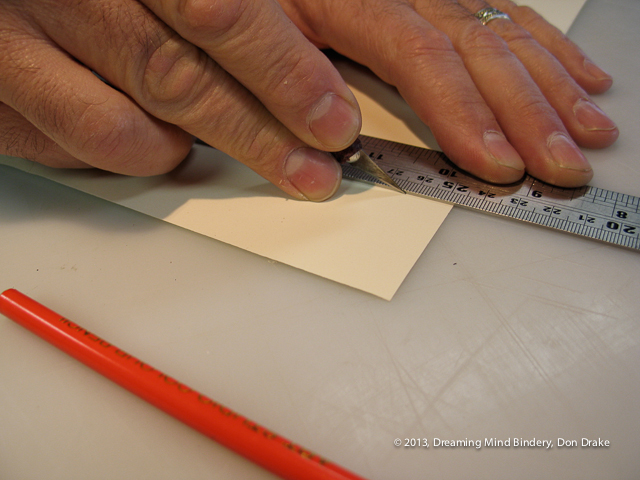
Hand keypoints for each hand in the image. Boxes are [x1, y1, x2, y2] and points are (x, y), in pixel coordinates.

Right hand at [0, 0, 361, 200]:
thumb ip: (232, 7)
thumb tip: (309, 63)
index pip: (221, 11)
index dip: (286, 73)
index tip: (332, 120)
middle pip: (179, 79)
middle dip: (258, 137)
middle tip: (309, 170)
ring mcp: (13, 45)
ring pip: (122, 131)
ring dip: (180, 150)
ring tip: (201, 142)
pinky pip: (70, 150)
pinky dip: (121, 155)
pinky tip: (144, 136)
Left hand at [280, 0, 618, 187]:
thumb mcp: (236, 33)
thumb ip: (280, 88)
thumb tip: (330, 143)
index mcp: (349, 0)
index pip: (420, 57)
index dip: (464, 112)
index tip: (496, 162)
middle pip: (476, 47)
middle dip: (527, 112)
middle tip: (559, 164)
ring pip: (499, 30)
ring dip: (548, 84)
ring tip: (586, 127)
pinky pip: (496, 12)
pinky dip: (539, 45)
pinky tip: (570, 69)